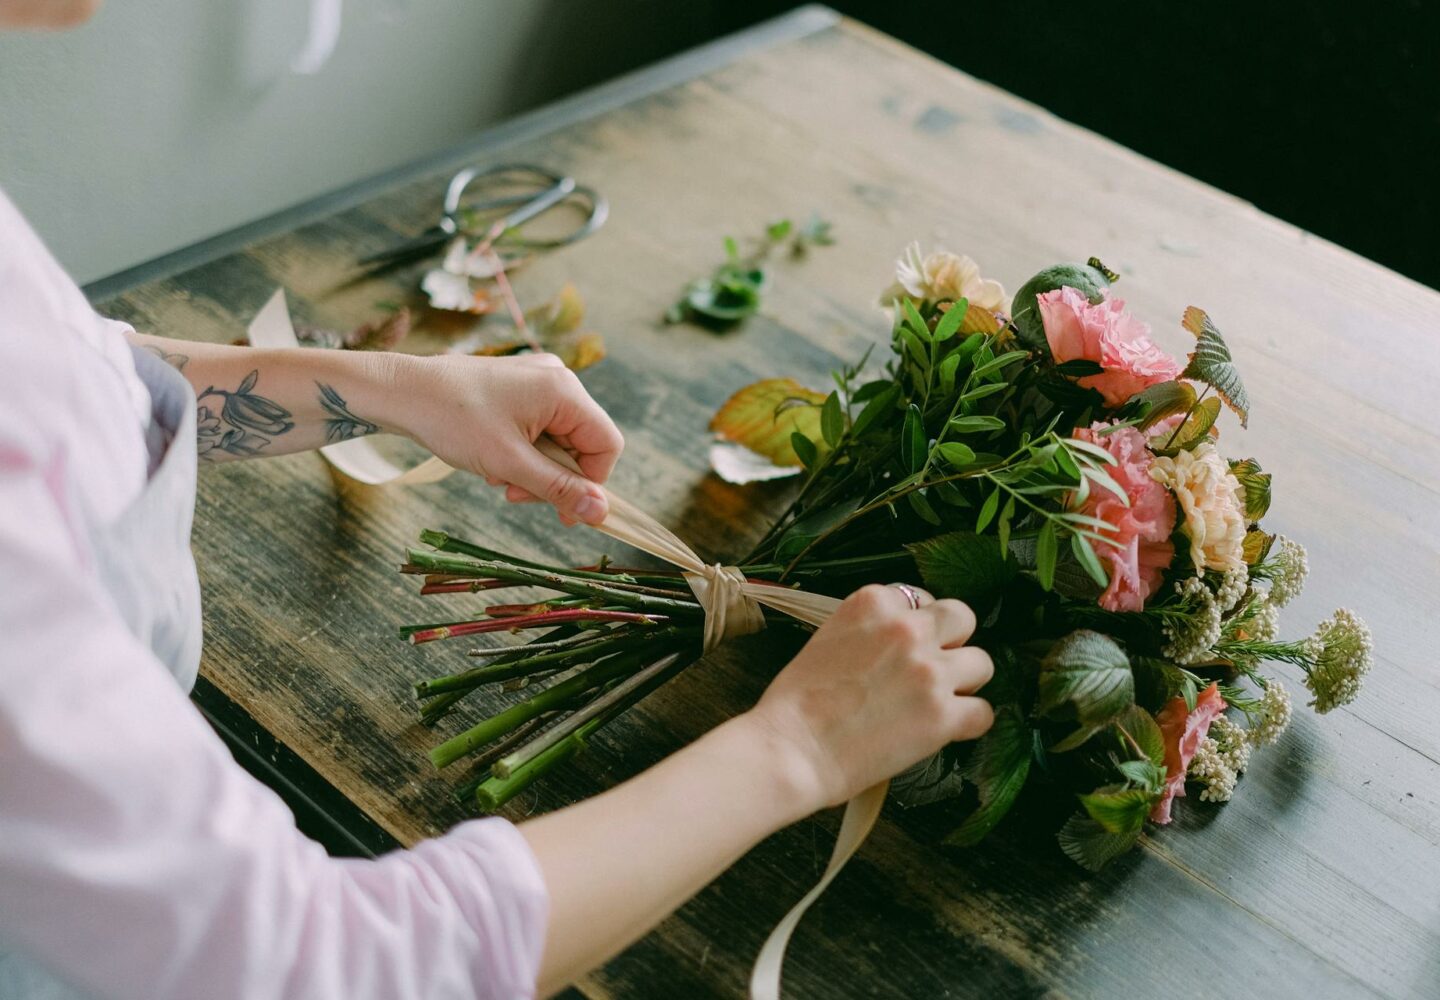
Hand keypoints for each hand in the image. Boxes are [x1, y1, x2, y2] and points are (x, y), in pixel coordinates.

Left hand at [393, 353, 623, 524]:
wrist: (403, 392)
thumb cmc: (453, 420)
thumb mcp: (510, 463)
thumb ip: (558, 488)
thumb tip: (601, 513)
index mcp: (564, 391)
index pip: (606, 445)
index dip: (590, 483)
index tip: (562, 510)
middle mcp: (558, 379)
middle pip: (582, 444)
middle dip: (552, 477)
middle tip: (516, 495)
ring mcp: (538, 381)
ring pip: (558, 440)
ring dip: (534, 469)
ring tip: (498, 476)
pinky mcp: (519, 387)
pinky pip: (539, 429)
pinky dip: (522, 452)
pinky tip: (493, 460)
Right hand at [745, 584, 994, 810]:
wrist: (791, 749)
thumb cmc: (796, 703)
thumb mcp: (828, 639)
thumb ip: (869, 632)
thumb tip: (897, 645)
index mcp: (873, 603)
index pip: (919, 598)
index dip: (917, 626)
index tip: (907, 647)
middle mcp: (907, 629)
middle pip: (960, 618)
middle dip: (951, 643)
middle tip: (932, 669)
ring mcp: (929, 671)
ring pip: (982, 662)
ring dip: (964, 683)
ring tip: (938, 702)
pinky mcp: (943, 715)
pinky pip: (983, 712)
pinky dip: (969, 724)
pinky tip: (946, 731)